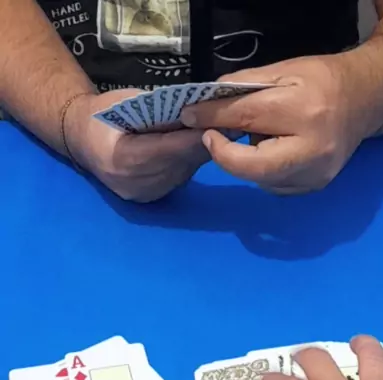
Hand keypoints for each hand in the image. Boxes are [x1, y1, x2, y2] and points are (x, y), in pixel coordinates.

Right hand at [64, 90, 209, 201]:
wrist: (81, 140)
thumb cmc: (103, 115)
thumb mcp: (129, 103)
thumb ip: (161, 111)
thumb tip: (197, 113)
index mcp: (125, 158)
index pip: (172, 148)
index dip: (198, 136)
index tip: (221, 123)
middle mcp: (136, 183)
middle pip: (182, 162)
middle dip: (204, 142)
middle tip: (226, 124)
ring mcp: (144, 194)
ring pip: (185, 172)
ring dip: (199, 153)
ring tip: (213, 132)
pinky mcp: (150, 199)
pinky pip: (178, 178)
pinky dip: (188, 162)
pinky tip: (192, 147)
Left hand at [181, 56, 371, 193]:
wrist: (363, 102)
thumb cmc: (322, 81)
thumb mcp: (283, 70)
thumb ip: (243, 88)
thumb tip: (205, 107)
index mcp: (306, 111)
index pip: (249, 118)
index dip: (214, 119)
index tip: (191, 116)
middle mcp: (314, 150)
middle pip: (254, 166)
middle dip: (225, 155)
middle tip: (212, 137)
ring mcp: (316, 174)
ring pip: (261, 179)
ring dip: (244, 161)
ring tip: (252, 138)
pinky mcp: (314, 186)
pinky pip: (273, 185)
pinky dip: (261, 170)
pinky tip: (270, 150)